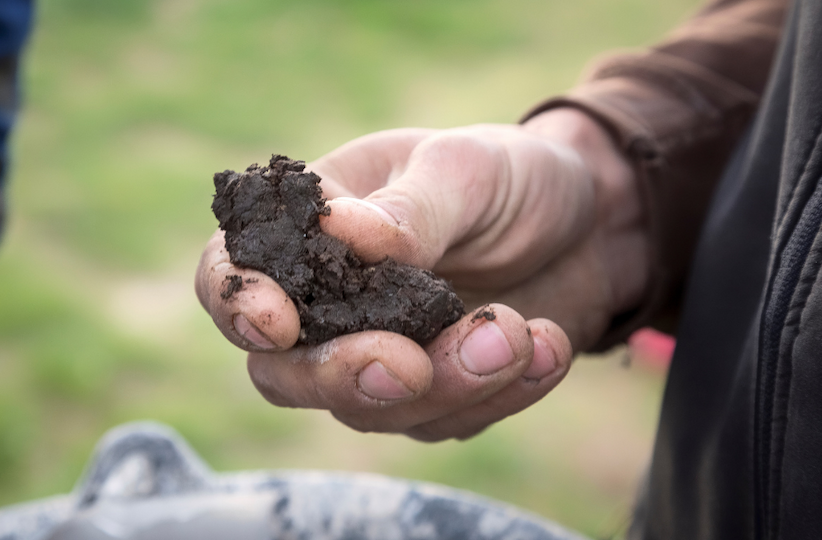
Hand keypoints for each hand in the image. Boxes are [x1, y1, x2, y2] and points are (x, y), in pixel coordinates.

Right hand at [196, 108, 648, 440]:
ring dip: (446, 383)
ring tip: (516, 334)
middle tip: (408, 364)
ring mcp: (378, 357)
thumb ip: (409, 209)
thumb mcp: (465, 168)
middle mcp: (326, 306)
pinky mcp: (435, 397)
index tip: (276, 324)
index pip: (230, 274)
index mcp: (307, 229)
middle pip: (285, 373)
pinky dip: (500, 392)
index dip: (236, 306)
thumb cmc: (506, 177)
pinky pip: (448, 420)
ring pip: (372, 409)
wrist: (591, 221)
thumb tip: (341, 232)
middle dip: (342, 376)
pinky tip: (546, 344)